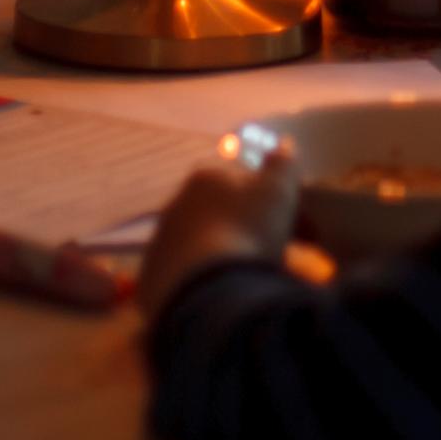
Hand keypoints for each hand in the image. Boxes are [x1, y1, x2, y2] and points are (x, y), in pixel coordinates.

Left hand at [137, 148, 298, 321]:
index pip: (239, 182)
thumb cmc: (249, 231)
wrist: (210, 290)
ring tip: (245, 279)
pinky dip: (200, 283)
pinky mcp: (150, 280)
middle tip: (269, 252)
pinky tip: (220, 295)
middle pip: (216, 213)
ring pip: (198, 245)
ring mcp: (159, 244)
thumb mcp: (279, 189)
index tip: (290, 222)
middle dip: (241, 227)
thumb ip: (282, 163)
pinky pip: (181, 277)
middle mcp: (175, 206)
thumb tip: (283, 144)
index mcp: (205, 179)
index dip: (267, 201)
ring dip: (220, 254)